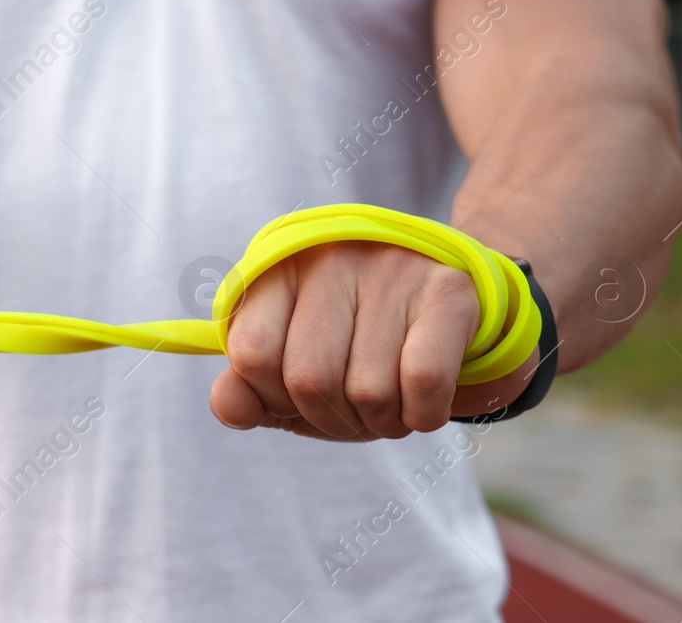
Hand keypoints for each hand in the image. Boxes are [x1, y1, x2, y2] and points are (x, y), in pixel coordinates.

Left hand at [209, 240, 537, 439]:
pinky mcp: (449, 292)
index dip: (275, 397)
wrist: (454, 306)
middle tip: (355, 411)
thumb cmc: (362, 347)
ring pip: (367, 390)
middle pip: (309, 379)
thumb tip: (226, 406)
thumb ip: (252, 390)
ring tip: (392, 402)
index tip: (299, 398)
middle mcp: (330, 257)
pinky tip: (424, 404)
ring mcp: (391, 269)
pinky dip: (423, 416)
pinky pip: (423, 382)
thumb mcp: (297, 370)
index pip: (251, 352)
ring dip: (382, 423)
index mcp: (279, 270)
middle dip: (332, 419)